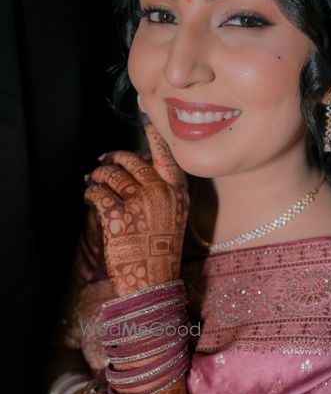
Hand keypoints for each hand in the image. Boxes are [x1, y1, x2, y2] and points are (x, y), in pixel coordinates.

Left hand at [84, 124, 189, 295]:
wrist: (155, 282)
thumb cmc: (163, 250)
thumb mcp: (175, 216)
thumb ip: (163, 189)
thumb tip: (137, 163)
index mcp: (177, 192)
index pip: (165, 154)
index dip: (153, 133)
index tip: (144, 111)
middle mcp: (160, 192)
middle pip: (131, 161)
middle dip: (114, 159)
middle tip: (104, 162)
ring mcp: (139, 204)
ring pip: (112, 174)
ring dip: (98, 175)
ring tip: (93, 180)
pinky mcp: (118, 217)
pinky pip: (97, 193)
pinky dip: (90, 192)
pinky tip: (89, 196)